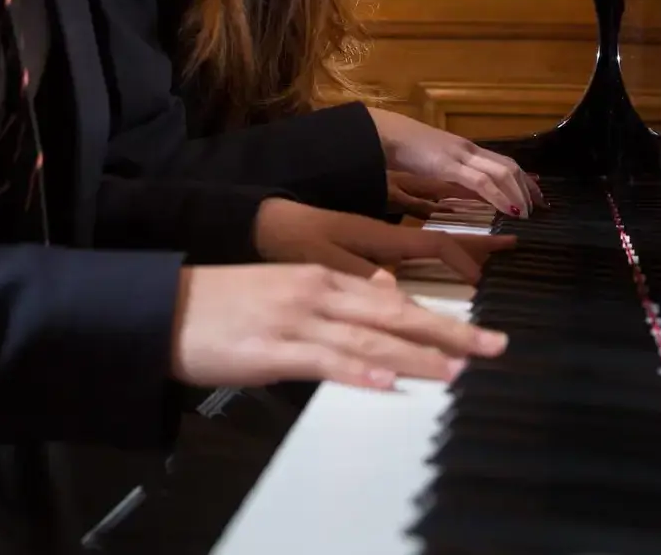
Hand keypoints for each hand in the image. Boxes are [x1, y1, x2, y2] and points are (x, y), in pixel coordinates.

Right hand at [170, 265, 508, 390]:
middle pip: (396, 314)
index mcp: (323, 278)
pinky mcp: (273, 349)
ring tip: (457, 368)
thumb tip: (380, 301)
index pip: (395, 298)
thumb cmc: (225, 303)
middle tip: (494, 345)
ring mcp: (297, 320)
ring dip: (417, 354)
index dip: (440, 314)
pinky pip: (324, 361)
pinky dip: (358, 371)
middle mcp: (318, 292)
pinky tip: (386, 381)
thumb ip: (334, 300)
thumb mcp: (287, 290)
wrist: (167, 304)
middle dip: (449, 332)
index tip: (479, 328)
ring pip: (370, 338)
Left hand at [254, 198, 514, 281]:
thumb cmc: (290, 239)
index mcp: (382, 239)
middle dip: (478, 244)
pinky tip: (442, 259)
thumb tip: (395, 292)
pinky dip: (436, 250)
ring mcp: (377, 241)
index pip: (435, 246)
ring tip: (491, 250)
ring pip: (430, 243)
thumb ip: (359, 275)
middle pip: (442, 241)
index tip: (489, 273)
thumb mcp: (321, 260)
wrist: (261, 219)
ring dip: (462, 244)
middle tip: (513, 246)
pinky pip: (412, 247)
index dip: (464, 259)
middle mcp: (386, 239)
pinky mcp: (365, 247)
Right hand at [367, 108, 542, 215]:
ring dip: (518, 193)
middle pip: (509, 167)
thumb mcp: (438, 164)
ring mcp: (460, 156)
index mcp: (467, 149)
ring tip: (527, 213)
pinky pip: (480, 181)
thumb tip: (473, 193)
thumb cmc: (407, 150)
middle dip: (528, 188)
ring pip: (501, 172)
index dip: (524, 179)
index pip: (505, 162)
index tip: (537, 197)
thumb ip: (456, 176)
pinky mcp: (449, 165)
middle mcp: (469, 150)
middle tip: (541, 208)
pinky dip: (498, 195)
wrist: (385, 135)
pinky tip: (509, 208)